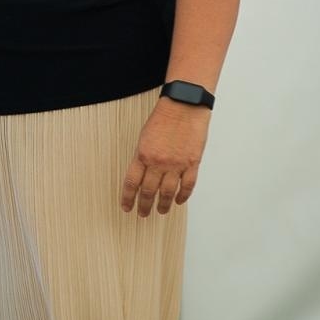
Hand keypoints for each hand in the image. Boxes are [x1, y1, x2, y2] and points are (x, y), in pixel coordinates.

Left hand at [121, 98, 209, 216]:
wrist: (184, 106)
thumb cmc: (163, 117)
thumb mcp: (144, 137)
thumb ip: (143, 156)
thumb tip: (142, 173)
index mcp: (142, 155)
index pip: (132, 183)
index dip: (128, 198)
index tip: (127, 207)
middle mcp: (158, 163)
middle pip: (149, 191)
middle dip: (144, 205)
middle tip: (143, 214)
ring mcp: (176, 165)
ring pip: (167, 192)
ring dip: (163, 205)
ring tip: (161, 211)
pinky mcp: (192, 163)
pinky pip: (187, 186)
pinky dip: (183, 196)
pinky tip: (178, 201)